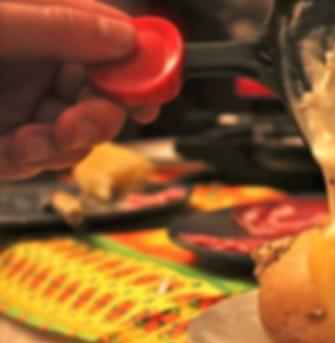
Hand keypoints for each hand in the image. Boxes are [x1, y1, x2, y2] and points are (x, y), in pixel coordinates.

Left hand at [0, 0, 159, 179]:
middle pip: (101, 92)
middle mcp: (30, 63)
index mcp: (35, 21)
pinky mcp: (0, 142)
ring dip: (64, 145)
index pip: (105, 35)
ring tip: (32, 142)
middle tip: (82, 124)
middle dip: (101, 115)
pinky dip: (32, 162)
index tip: (153, 88)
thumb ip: (58, 28)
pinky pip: (37, 160)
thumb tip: (125, 37)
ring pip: (76, 133)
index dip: (138, 62)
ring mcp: (15, 104)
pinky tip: (13, 150)